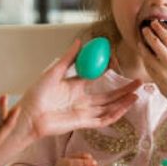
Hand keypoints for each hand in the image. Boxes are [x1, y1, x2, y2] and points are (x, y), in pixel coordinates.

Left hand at [18, 39, 140, 138]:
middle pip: (108, 96)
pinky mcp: (83, 123)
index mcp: (74, 87)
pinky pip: (103, 119)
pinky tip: (125, 107)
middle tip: (138, 82)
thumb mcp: (54, 72)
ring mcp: (83, 113)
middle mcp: (81, 101)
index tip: (118, 62)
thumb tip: (80, 42)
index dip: (108, 71)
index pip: (96, 79)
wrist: (28, 115)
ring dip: (123, 102)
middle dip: (124, 89)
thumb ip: (69, 59)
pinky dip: (115, 114)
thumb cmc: (36, 95)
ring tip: (137, 94)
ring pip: (109, 108)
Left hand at [139, 20, 166, 129]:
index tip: (153, 22)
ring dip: (142, 45)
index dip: (159, 28)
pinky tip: (143, 53)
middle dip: (148, 34)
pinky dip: (144, 58)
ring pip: (147, 54)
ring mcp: (162, 71)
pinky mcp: (156, 79)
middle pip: (155, 43)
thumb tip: (162, 35)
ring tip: (140, 41)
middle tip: (144, 28)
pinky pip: (147, 65)